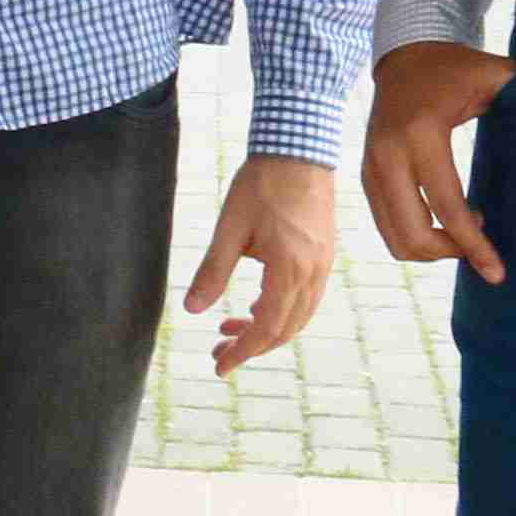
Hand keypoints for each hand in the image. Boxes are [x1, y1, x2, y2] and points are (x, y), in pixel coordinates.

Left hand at [181, 157, 337, 372]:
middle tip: (217, 351)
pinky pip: (305, 299)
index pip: (266, 328)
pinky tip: (253, 307)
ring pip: (298, 317)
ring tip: (229, 329)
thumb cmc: (262, 184)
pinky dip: (281, 312)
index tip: (219, 366)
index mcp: (290, 269)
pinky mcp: (323, 256)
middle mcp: (313, 273)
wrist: (299, 149)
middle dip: (251, 347)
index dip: (243, 352)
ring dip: (266, 331)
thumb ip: (213, 271)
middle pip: (285, 329)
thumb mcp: (230, 228)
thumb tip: (192, 310)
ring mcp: (323, 266)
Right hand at [360, 42, 515, 279]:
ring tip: (464, 233)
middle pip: (412, 234)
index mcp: (421, 134)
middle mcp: (387, 155)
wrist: (405, 56)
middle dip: (450, 253)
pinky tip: (444, 221)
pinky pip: (386, 224)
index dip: (473, 244)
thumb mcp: (494, 75)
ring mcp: (370, 167)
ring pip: (394, 237)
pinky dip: (414, 235)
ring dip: (431, 248)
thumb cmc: (456, 68)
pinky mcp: (365, 175)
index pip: (446, 205)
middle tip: (482, 250)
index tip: (497, 271)